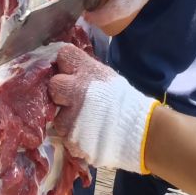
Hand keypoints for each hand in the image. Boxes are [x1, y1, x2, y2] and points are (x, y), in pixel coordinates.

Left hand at [49, 45, 156, 172]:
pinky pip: (66, 137)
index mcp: (87, 71)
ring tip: (87, 124)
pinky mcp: (72, 139)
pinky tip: (89, 136)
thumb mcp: (107, 76)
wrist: (141, 133)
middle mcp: (76, 90)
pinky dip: (75, 138)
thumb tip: (68, 68)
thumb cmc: (124, 102)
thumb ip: (85, 71)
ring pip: (57, 116)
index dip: (65, 65)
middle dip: (61, 94)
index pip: (63, 55)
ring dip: (68, 119)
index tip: (71, 73)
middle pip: (54, 85)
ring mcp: (72, 116)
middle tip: (74, 101)